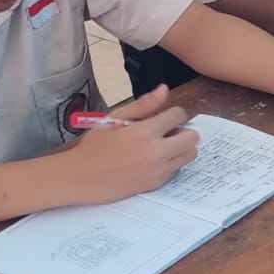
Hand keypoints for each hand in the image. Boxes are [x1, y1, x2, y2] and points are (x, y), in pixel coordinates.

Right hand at [68, 85, 199, 201]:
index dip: (174, 113)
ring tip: (164, 146)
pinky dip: (172, 163)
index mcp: (144, 132)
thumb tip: (164, 89)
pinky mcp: (156, 184)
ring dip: (182, 148)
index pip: (178, 115)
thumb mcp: (115, 118)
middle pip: (192, 137)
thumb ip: (143, 105)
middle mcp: (155, 152)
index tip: (165, 117)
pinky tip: (155, 160)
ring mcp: (157, 170)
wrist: (80, 177)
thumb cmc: (95, 146)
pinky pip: (177, 170)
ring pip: (189, 155)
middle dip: (184, 131)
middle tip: (169, 132)